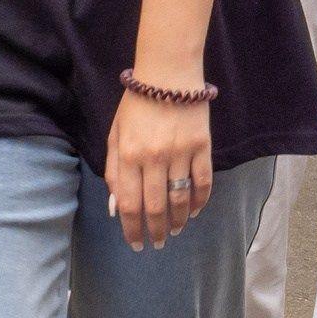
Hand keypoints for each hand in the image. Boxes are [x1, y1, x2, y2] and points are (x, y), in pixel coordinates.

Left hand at [104, 80, 212, 250]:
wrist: (168, 73)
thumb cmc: (137, 105)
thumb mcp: (115, 134)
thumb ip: (113, 171)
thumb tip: (116, 207)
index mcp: (128, 155)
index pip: (130, 205)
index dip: (132, 230)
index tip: (136, 244)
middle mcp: (154, 157)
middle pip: (155, 207)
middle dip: (156, 231)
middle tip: (158, 243)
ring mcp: (180, 152)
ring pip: (181, 198)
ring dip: (179, 220)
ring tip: (176, 229)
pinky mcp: (202, 146)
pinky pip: (203, 181)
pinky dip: (200, 200)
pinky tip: (195, 210)